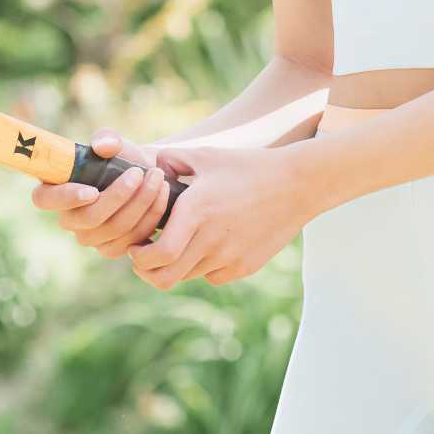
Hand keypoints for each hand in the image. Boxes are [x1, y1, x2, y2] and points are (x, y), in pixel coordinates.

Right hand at [30, 130, 173, 258]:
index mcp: (54, 190)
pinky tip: (162, 195)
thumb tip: (104, 147)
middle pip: (89, 218)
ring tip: (158, 178)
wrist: (144, 177)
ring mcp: (90, 238)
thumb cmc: (119, 158)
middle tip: (141, 173)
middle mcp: (68, 219)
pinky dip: (152, 216)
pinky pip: (132, 239)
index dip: (65, 198)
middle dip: (119, 195)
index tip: (92, 189)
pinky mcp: (113, 249)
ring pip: (115, 229)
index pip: (44, 200)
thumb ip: (107, 139)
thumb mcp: (114, 142)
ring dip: (141, 203)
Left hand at [126, 141, 312, 289]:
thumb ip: (172, 160)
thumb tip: (146, 168)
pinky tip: (206, 246)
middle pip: (166, 277)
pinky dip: (202, 267)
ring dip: (175, 266)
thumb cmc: (248, 166)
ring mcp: (230, 257)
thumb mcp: (208, 155)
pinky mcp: (245, 266)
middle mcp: (211, 239)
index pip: (158, 255)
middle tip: (144, 257)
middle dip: (147, 272)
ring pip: (188, 276)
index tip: (135, 248)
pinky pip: (212, 276)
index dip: (139, 258)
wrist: (297, 184)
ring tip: (176, 245)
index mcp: (196, 211)